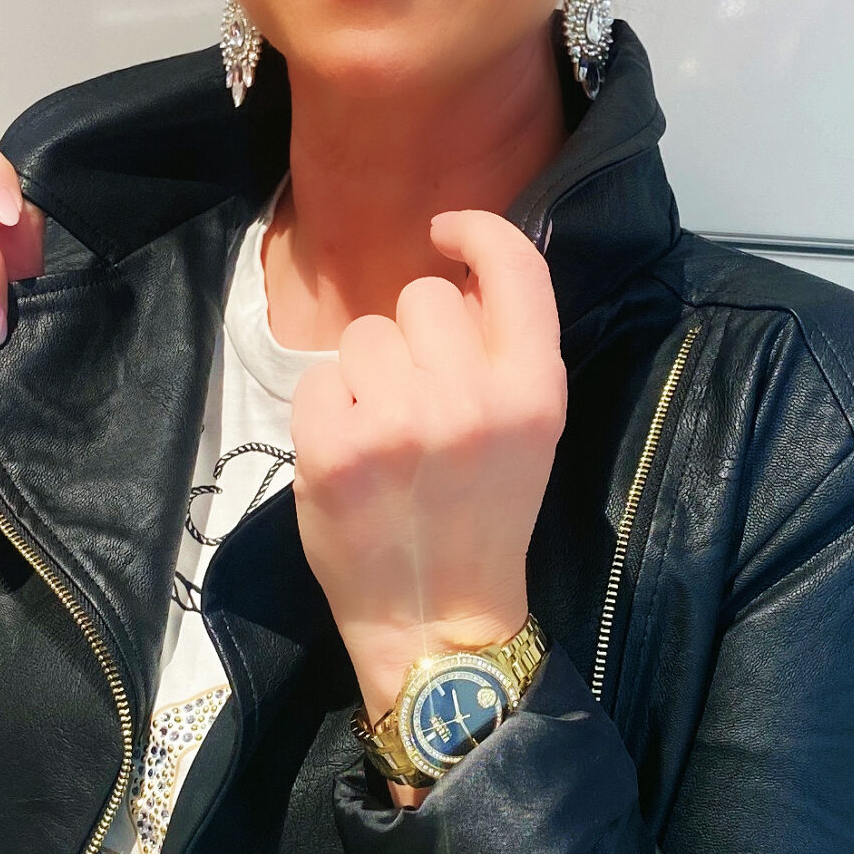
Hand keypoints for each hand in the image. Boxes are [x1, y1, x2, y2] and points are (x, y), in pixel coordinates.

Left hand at [289, 210, 567, 733]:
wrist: (438, 621)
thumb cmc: (482, 520)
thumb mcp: (530, 432)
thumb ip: (504, 353)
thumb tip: (459, 275)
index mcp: (535, 391)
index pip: (514, 266)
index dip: (476, 231)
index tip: (444, 233)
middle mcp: (472, 399)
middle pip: (422, 298)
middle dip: (412, 339)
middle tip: (418, 406)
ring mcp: (400, 424)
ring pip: (364, 335)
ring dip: (366, 377)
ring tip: (385, 440)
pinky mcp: (336, 450)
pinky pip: (318, 381)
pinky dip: (325, 416)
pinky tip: (351, 461)